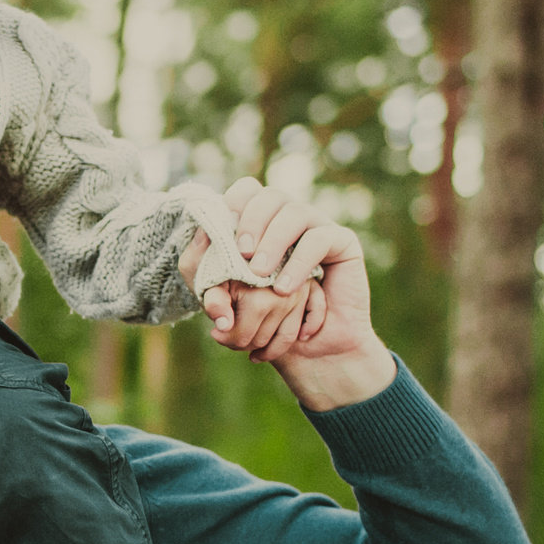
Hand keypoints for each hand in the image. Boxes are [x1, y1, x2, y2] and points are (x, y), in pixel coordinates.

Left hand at [187, 180, 393, 410]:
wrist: (309, 353)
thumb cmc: (264, 323)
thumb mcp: (222, 301)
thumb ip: (203, 274)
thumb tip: (202, 236)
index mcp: (260, 224)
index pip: (247, 190)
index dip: (235, 201)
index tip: (224, 227)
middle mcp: (288, 219)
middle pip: (270, 196)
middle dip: (252, 220)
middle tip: (241, 252)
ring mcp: (316, 227)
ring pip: (295, 212)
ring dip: (274, 241)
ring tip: (259, 274)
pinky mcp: (342, 242)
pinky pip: (320, 237)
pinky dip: (299, 261)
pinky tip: (285, 288)